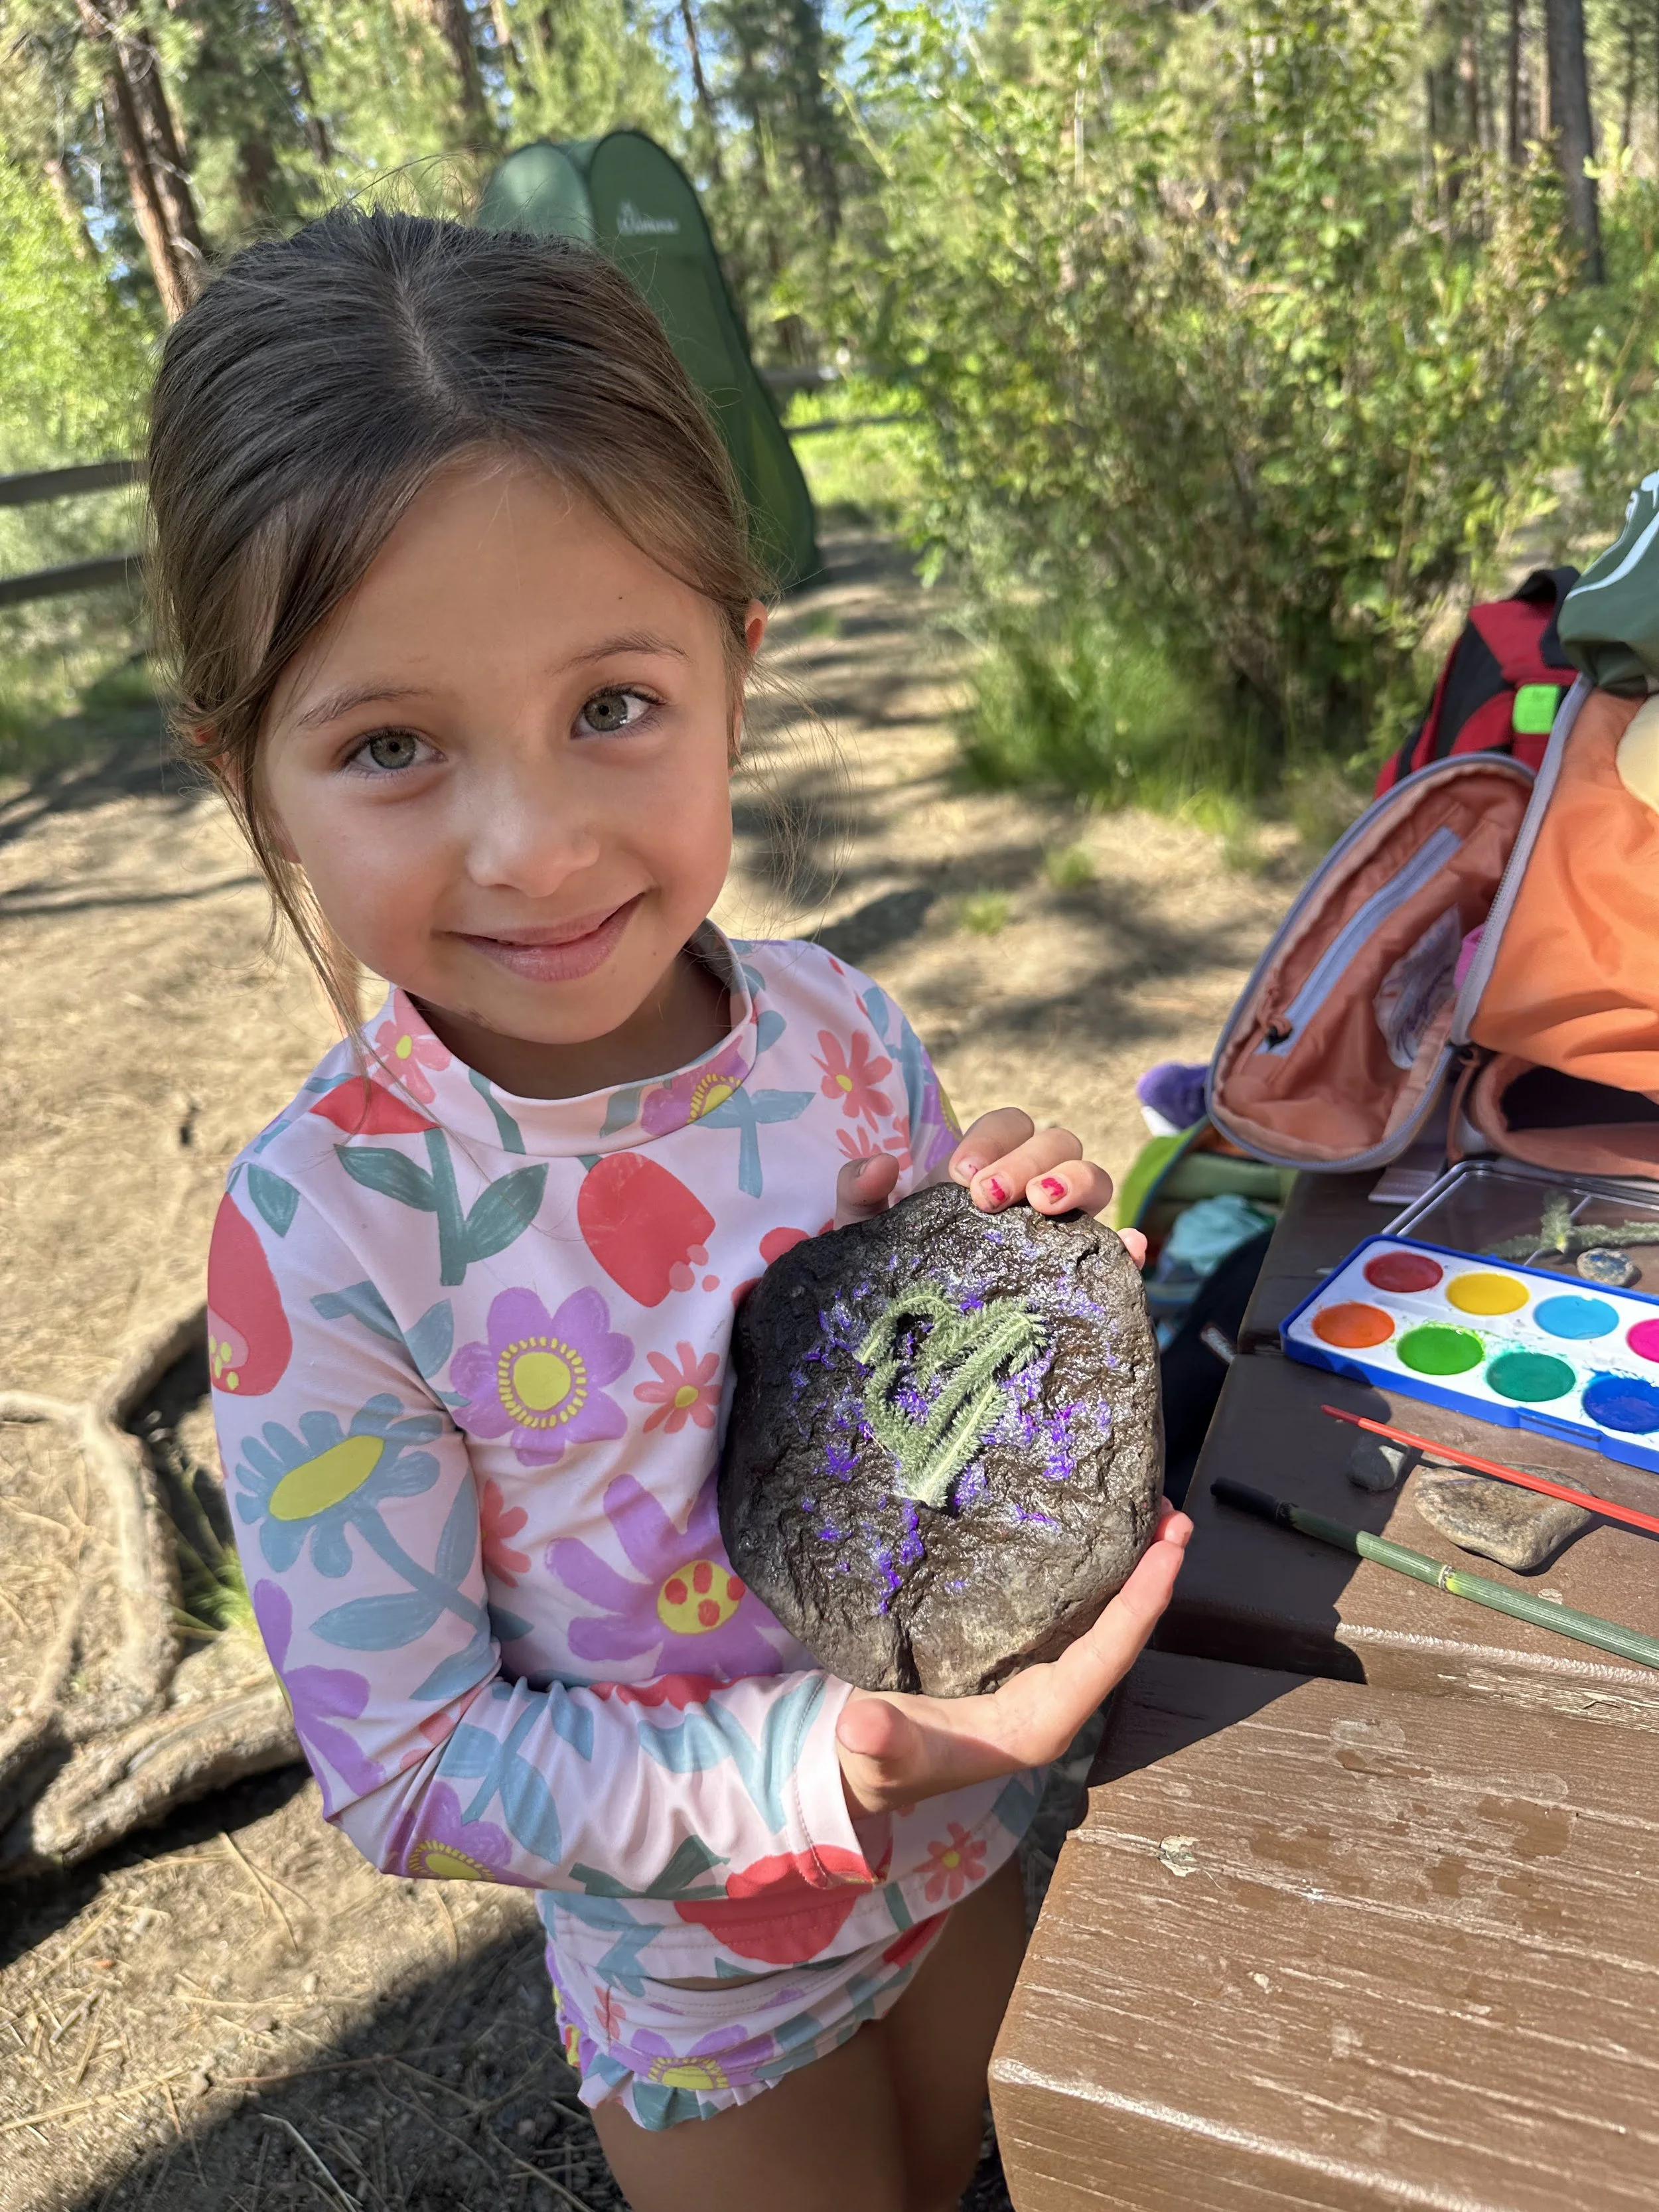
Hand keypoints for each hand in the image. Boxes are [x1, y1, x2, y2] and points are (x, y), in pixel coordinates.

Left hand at [833, 1106, 1147, 1267]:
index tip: (962, 1175)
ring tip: (1045, 1204)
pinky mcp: (1085, 1277)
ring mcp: (1063, 1230)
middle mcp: (1032, 1189)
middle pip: (1057, 1143)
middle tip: (990, 1199)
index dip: (993, 1139)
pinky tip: (1132, 1247)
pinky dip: (1132, 1245)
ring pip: (1095, 1179)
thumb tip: (883, 1165)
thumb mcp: (867, 1235)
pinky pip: (1121, 1254)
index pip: (1009, 1125)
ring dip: (1078, 1182)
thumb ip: (858, 1192)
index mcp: (987, 1168)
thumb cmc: (892, 1275)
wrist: (907, 1347)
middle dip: (1028, 1160)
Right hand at [835, 1502, 1191, 1817]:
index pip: (1107, 1657)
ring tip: (1149, 1513)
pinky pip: (1074, 1614)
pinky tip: (1090, 1531)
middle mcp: (1055, 1699)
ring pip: (1104, 1622)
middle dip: (1152, 1577)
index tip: (1169, 1549)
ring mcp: (1042, 1678)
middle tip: (1172, 1515)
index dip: (1141, 1604)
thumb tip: (863, 1730)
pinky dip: (1093, 1573)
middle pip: (1121, 1634)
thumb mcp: (876, 1755)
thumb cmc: (878, 1763)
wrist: (866, 1768)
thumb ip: (879, 1742)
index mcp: (1040, 1722)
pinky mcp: (1022, 1657)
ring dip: (1131, 1570)